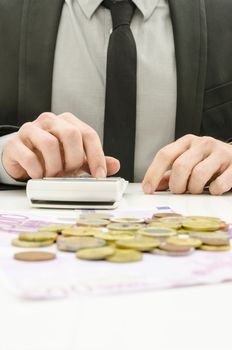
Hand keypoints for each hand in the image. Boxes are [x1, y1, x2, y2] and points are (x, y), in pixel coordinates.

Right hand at [2, 112, 119, 180]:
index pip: (88, 134)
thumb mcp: (76, 158)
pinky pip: (29, 157)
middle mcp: (50, 121)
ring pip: (49, 144)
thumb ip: (94, 160)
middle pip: (71, 134)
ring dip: (55, 167)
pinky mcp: (15, 143)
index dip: (97, 156)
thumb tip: (115, 165)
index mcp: (68, 122)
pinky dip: (37, 171)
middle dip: (74, 159)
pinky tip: (39, 175)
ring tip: (53, 174)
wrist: (23, 157)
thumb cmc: (52, 156)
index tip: (100, 175)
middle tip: (69, 172)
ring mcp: (31, 130)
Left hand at [142, 134, 231, 194]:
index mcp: (187, 142)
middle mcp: (202, 143)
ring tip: (197, 190)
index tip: (148, 189)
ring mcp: (220, 152)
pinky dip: (213, 191)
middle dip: (176, 185)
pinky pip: (219, 184)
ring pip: (198, 174)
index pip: (165, 154)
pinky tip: (214, 189)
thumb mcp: (188, 163)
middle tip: (180, 191)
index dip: (153, 173)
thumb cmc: (209, 162)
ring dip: (194, 189)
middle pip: (180, 166)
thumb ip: (170, 174)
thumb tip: (153, 186)